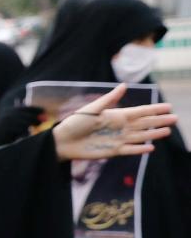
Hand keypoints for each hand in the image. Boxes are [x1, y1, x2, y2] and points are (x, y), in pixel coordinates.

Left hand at [51, 84, 176, 160]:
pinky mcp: (113, 151)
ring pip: (140, 136)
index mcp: (115, 115)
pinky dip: (140, 149)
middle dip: (159, 120)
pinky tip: (151, 148)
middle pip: (144, 123)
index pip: (140, 111)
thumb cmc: (74, 122)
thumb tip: (124, 86)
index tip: (168, 106)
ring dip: (153, 134)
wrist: (62, 141)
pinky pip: (130, 150)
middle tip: (175, 118)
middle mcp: (119, 127)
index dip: (154, 109)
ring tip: (167, 131)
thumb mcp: (92, 109)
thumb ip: (109, 99)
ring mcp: (117, 139)